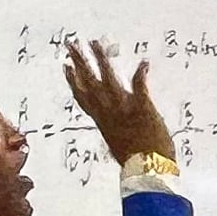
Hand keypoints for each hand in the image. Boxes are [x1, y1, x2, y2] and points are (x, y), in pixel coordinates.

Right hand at [64, 37, 175, 164]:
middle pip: (90, 83)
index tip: (66, 66)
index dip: (73, 82)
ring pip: (109, 80)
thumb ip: (116, 133)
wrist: (150, 172)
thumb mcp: (121, 146)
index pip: (84, 98)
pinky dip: (142, 75)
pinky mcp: (143, 108)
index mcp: (103, 122)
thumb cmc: (139, 163)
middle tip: (71, 43)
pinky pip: (141, 88)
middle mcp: (109, 113)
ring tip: (95, 42)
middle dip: (80, 61)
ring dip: (101, 60)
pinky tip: (144, 62)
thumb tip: (114, 132)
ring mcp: (124, 109)